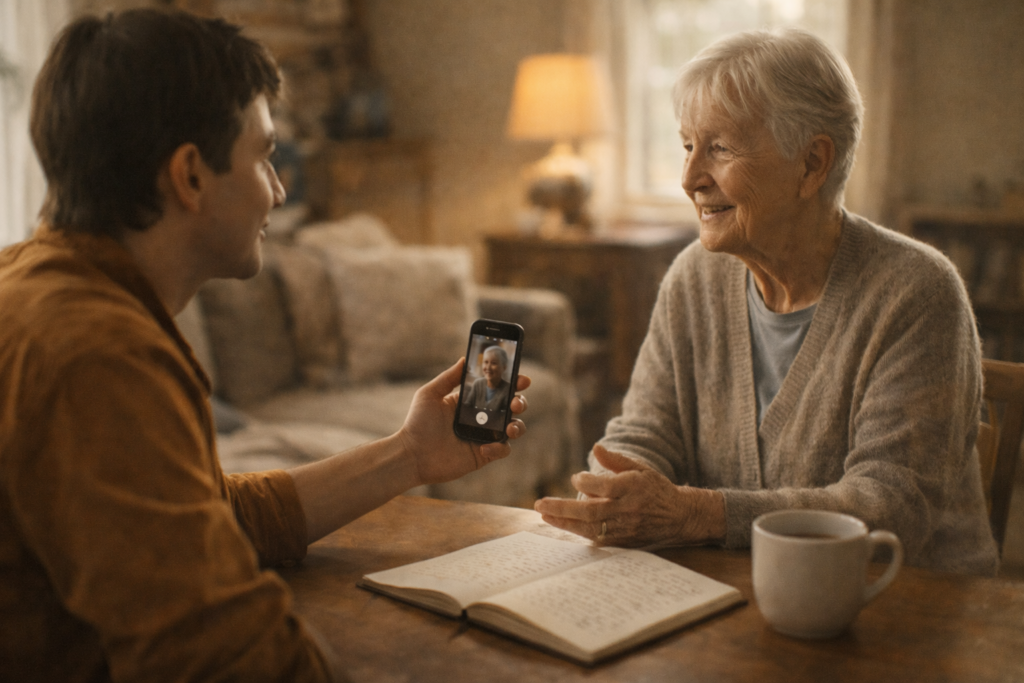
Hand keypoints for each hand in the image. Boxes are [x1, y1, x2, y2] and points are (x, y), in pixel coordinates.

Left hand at [398, 358, 529, 486]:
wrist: (411, 455)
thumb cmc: (417, 423)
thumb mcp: (430, 394)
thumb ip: (449, 377)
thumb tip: (465, 358)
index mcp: (470, 401)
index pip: (496, 389)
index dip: (513, 383)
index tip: (522, 379)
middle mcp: (480, 418)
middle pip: (511, 407)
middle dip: (520, 402)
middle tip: (516, 403)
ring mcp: (484, 436)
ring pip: (513, 428)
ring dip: (518, 426)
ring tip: (510, 427)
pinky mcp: (483, 455)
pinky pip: (502, 450)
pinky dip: (500, 448)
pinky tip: (485, 447)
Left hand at [534, 445, 725, 547]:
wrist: (679, 517)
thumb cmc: (655, 489)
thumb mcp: (640, 468)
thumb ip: (615, 460)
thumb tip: (596, 447)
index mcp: (634, 487)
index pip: (604, 486)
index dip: (585, 482)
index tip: (576, 478)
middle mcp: (629, 509)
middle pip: (591, 511)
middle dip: (562, 508)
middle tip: (540, 504)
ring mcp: (626, 528)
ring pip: (590, 528)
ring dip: (564, 522)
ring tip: (544, 515)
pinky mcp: (624, 542)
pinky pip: (596, 539)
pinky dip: (577, 532)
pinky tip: (561, 524)